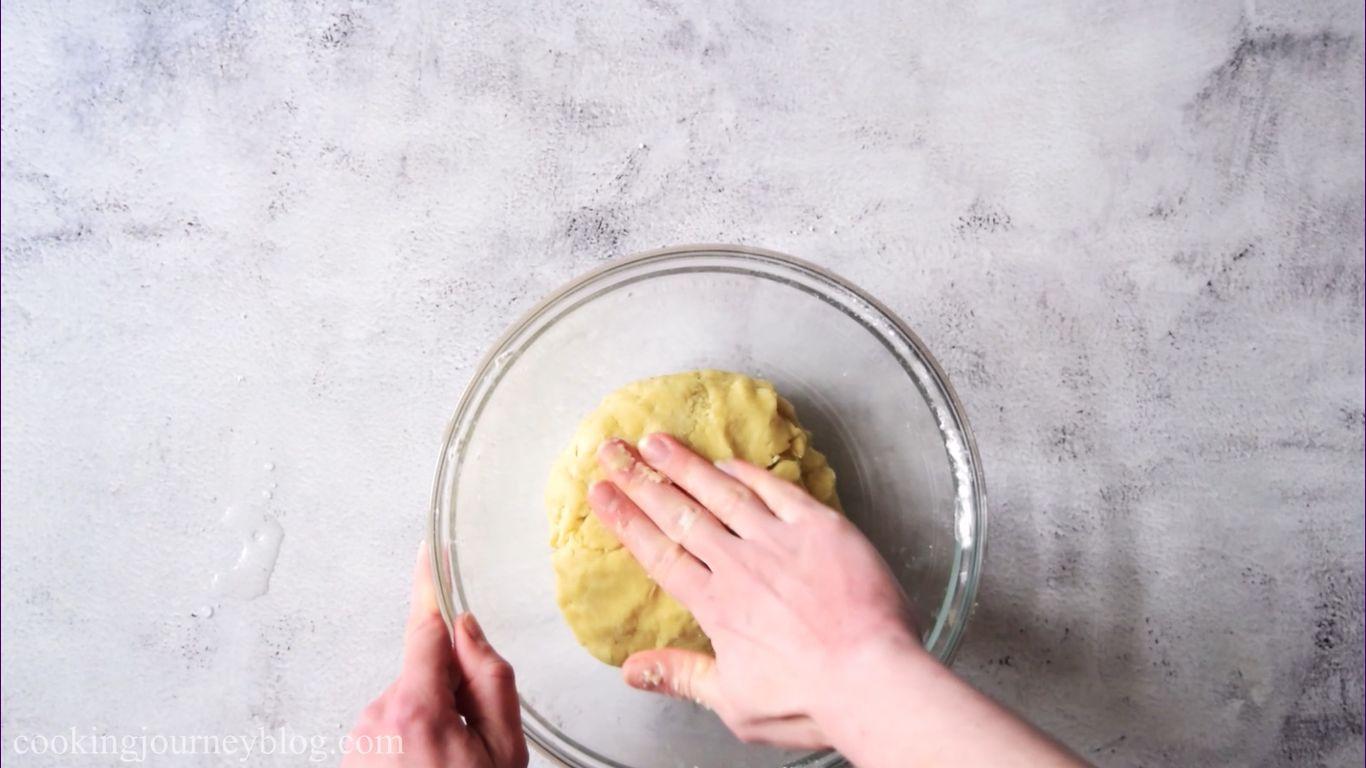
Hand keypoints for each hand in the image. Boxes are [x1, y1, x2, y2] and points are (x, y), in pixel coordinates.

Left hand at [343, 545, 528, 767]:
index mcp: (417, 710)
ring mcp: (360, 739)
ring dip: (431, 720)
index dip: (430, 586)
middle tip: (473, 736)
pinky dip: (410, 741)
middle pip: (423, 673)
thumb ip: (491, 681)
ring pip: (408, 701)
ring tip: (448, 763)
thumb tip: (469, 631)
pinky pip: (390, 728)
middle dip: (450, 689)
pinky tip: (425, 767)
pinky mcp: (351, 755)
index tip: (428, 550)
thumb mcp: (503, 750)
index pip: (426, 629)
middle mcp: (378, 719)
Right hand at [587, 434, 921, 747]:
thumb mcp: (735, 703)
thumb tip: (631, 672)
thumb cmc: (811, 700)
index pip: (659, 554)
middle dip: (642, 479)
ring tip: (657, 441)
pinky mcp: (822, 529)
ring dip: (687, 465)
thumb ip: (682, 676)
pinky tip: (728, 461)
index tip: (601, 492)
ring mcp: (781, 542)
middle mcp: (740, 565)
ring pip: (722, 493)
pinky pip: (778, 491)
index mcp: (716, 605)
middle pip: (680, 514)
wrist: (873, 679)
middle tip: (613, 449)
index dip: (626, 520)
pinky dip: (750, 474)